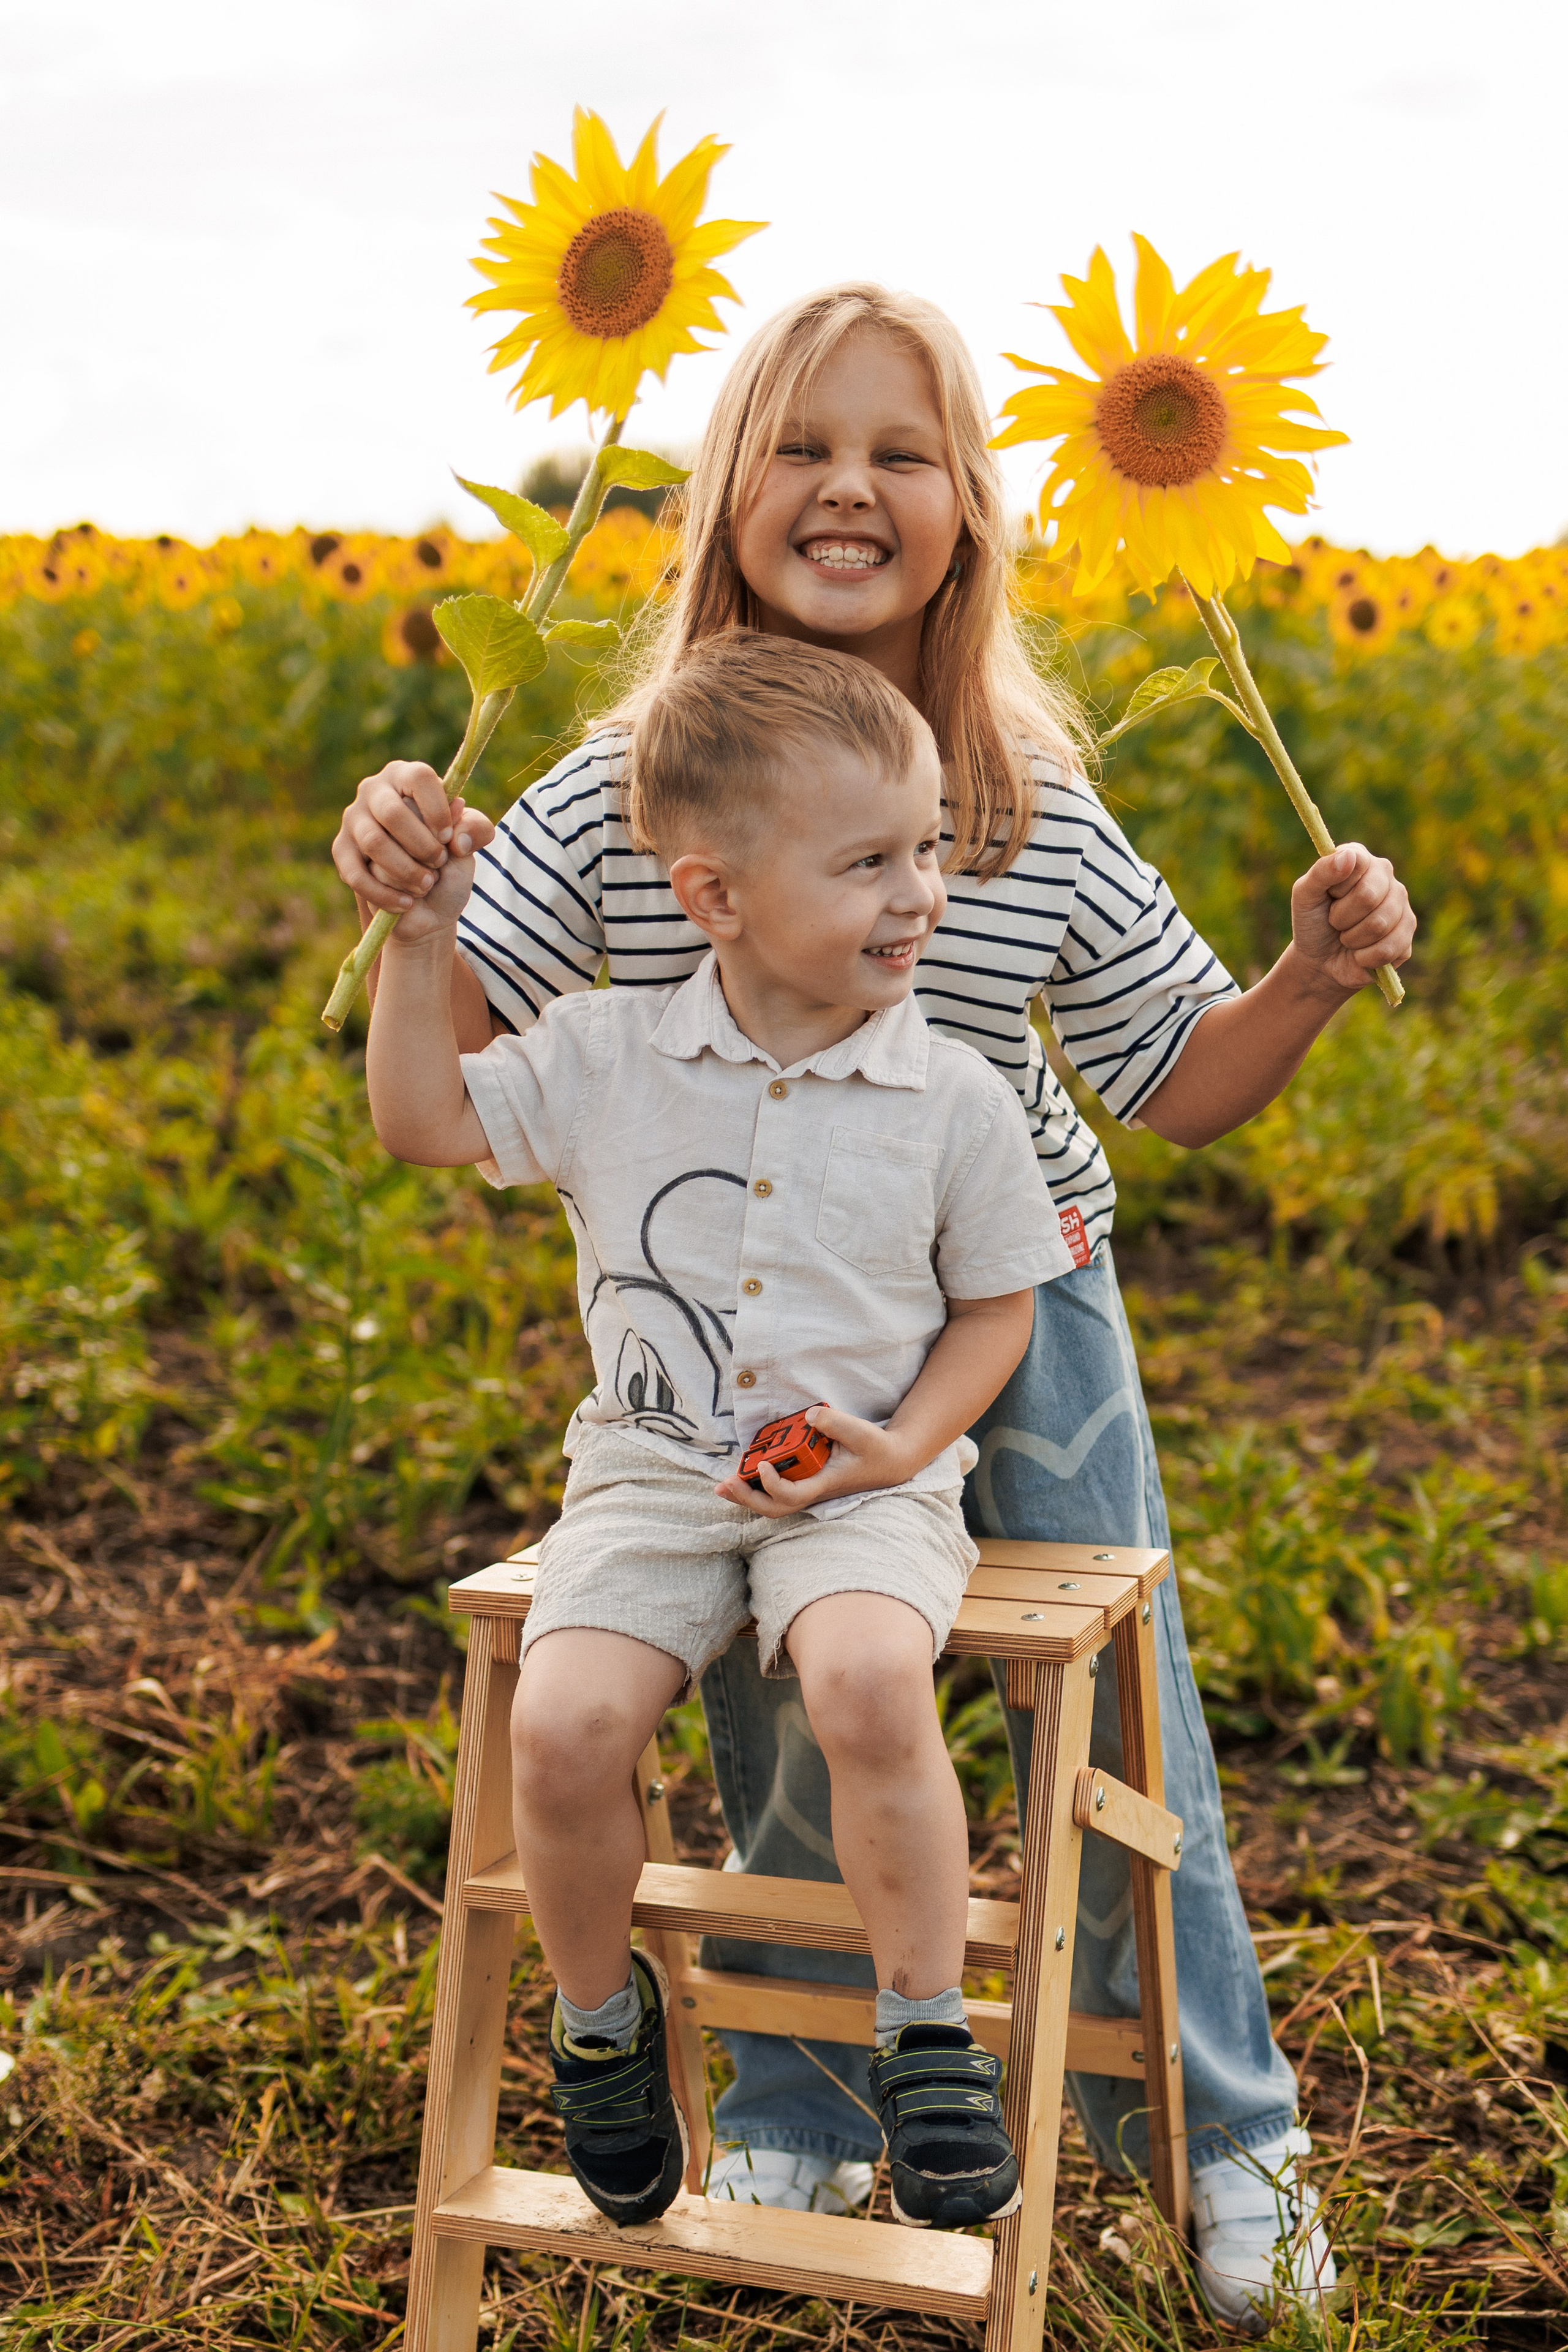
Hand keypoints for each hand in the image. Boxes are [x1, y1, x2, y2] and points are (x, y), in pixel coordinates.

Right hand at [332, 760, 496, 915]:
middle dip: (422, 845)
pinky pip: (355, 873)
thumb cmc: (446, 858)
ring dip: (405, 870)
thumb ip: (475, 829)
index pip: (420, 778)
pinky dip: (384, 893)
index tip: (448, 838)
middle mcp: (374, 790)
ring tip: (426, 884)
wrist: (425, 900)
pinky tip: (406, 903)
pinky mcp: (341, 850)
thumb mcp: (469, 842)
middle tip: (438, 863)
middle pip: (392, 813)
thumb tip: (457, 835)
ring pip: (374, 843)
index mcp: (408, 777)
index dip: (438, 810)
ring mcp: (353, 819)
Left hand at [714, 1406, 918, 1518]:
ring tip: (724, 1484)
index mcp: (824, 1483)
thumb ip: (836, 1423)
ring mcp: (809, 1488)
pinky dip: (757, 1485)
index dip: (773, 1484)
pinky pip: (777, 1490)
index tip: (762, 1464)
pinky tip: (743, 1472)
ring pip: (773, 1503)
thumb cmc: (876, 1449)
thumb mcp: (861, 1432)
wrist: (891, 1462)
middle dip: (747, 1498)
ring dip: (747, 1495)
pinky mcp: (807, 1481)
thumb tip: (809, 1416)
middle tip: (724, 1484)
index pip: (793, 1495)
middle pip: (775, 1507)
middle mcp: (813, 1490)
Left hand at [1289, 843, 1415, 996]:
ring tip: (1347, 938)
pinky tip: (1361, 954)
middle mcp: (1386, 876)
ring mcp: (1401, 904)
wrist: (1320, 962)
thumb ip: (1321, 872)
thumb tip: (1347, 855)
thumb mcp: (1305, 895)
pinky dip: (1365, 958)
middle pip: (1368, 896)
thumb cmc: (1312, 923)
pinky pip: (1389, 948)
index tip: (1329, 896)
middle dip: (1341, 918)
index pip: (1358, 863)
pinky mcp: (1407, 934)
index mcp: (1360, 859)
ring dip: (1352, 939)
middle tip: (1335, 922)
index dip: (1338, 888)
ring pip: (1379, 925)